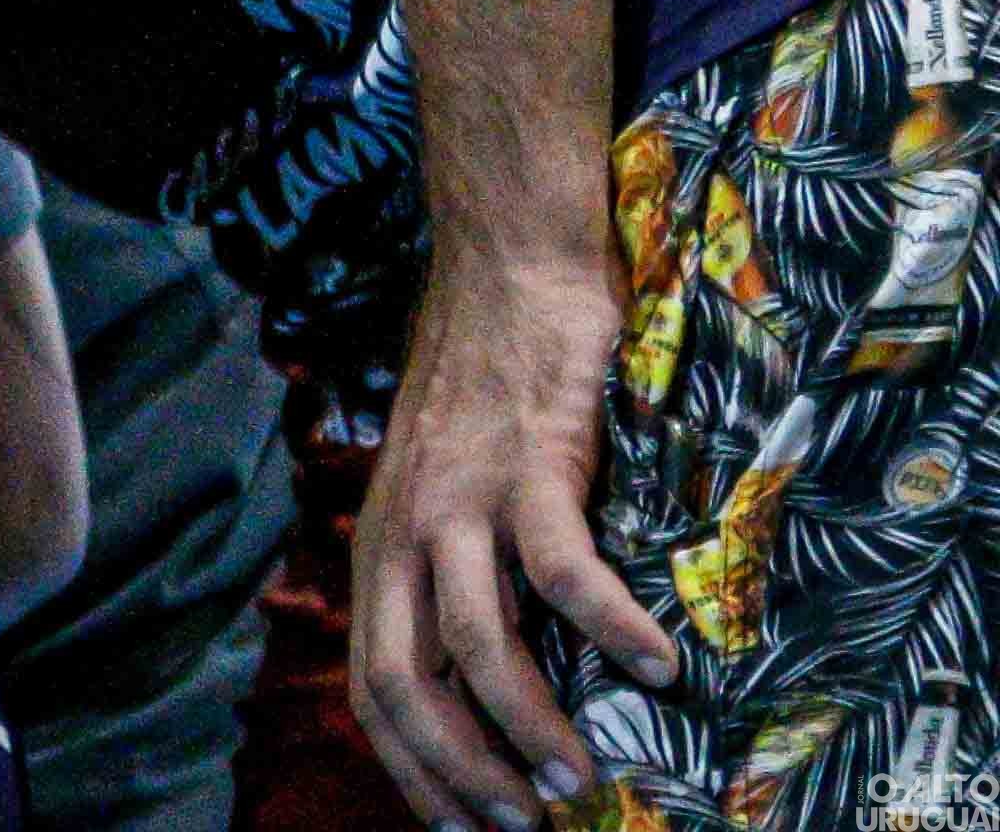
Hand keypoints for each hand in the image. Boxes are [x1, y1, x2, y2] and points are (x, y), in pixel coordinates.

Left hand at [350, 256, 681, 825]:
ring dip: (530, 720)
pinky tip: (659, 669)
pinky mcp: (530, 458)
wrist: (504, 256)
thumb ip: (451, 559)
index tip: (457, 824)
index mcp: (381, 540)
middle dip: (458, 768)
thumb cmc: (486, 375)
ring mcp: (462, 493)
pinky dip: (609, 626)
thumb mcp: (439, 478)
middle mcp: (406, 526)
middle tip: (521, 822)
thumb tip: (488, 659)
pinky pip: (563, 565)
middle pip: (405, 678)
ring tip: (582, 778)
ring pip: (477, 638)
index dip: (407, 763)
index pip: (371, 679)